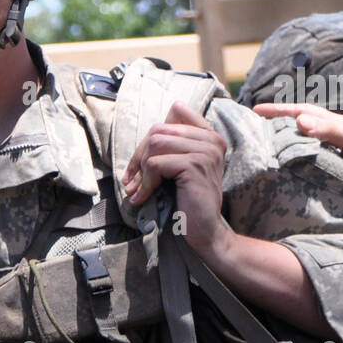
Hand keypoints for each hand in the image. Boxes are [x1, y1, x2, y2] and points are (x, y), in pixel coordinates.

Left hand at [122, 101, 229, 257]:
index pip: (177, 110)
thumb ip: (172, 147)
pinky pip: (156, 163)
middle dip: (139, 155)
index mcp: (210, 135)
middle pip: (159, 130)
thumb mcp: (181, 168)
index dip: (152, 134)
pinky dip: (144, 182)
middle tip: (130, 181)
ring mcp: (206, 151)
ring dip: (140, 170)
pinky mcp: (195, 166)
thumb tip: (144, 141)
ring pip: (155, 144)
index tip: (142, 161)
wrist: (205, 231)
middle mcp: (212, 139)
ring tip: (137, 190)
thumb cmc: (189, 201)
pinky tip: (143, 198)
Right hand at [252, 102, 342, 178]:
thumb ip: (330, 130)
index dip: (278, 110)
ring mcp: (342, 145)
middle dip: (279, 120)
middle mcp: (337, 131)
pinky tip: (297, 159)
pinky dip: (302, 151)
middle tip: (255, 125)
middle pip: (303, 121)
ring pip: (308, 136)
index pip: (302, 112)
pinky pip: (316, 151)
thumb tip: (300, 119)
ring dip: (289, 136)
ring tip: (269, 142)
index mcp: (337, 123)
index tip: (255, 110)